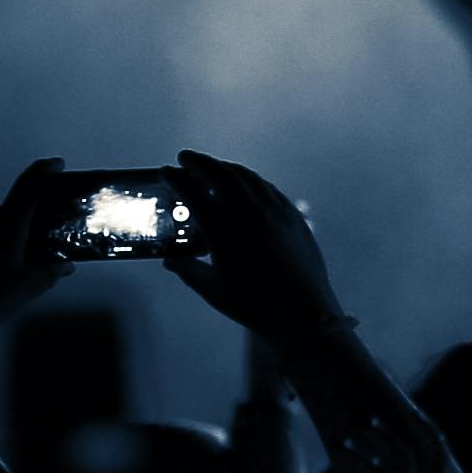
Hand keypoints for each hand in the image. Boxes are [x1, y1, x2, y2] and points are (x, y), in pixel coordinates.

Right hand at [163, 149, 344, 349]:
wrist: (305, 314)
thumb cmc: (255, 306)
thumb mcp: (213, 290)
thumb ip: (188, 270)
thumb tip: (170, 260)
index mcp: (224, 231)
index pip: (193, 193)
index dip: (177, 179)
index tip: (166, 172)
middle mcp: (249, 214)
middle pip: (220, 174)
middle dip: (199, 162)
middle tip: (185, 159)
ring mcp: (275, 212)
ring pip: (246, 177)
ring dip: (225, 167)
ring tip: (213, 168)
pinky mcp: (293, 216)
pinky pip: (268, 188)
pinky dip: (250, 179)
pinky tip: (246, 184)